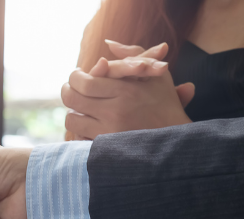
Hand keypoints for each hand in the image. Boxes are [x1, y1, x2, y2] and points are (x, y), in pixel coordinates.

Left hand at [62, 41, 195, 138]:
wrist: (175, 141)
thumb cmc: (166, 105)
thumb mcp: (156, 75)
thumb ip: (132, 55)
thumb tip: (108, 44)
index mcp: (125, 91)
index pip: (83, 82)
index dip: (75, 77)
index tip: (78, 76)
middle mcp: (114, 112)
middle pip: (72, 99)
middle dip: (68, 91)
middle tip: (71, 89)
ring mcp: (109, 133)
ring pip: (72, 120)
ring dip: (73, 112)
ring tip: (81, 108)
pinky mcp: (106, 149)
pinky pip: (79, 138)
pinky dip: (79, 131)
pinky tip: (88, 125)